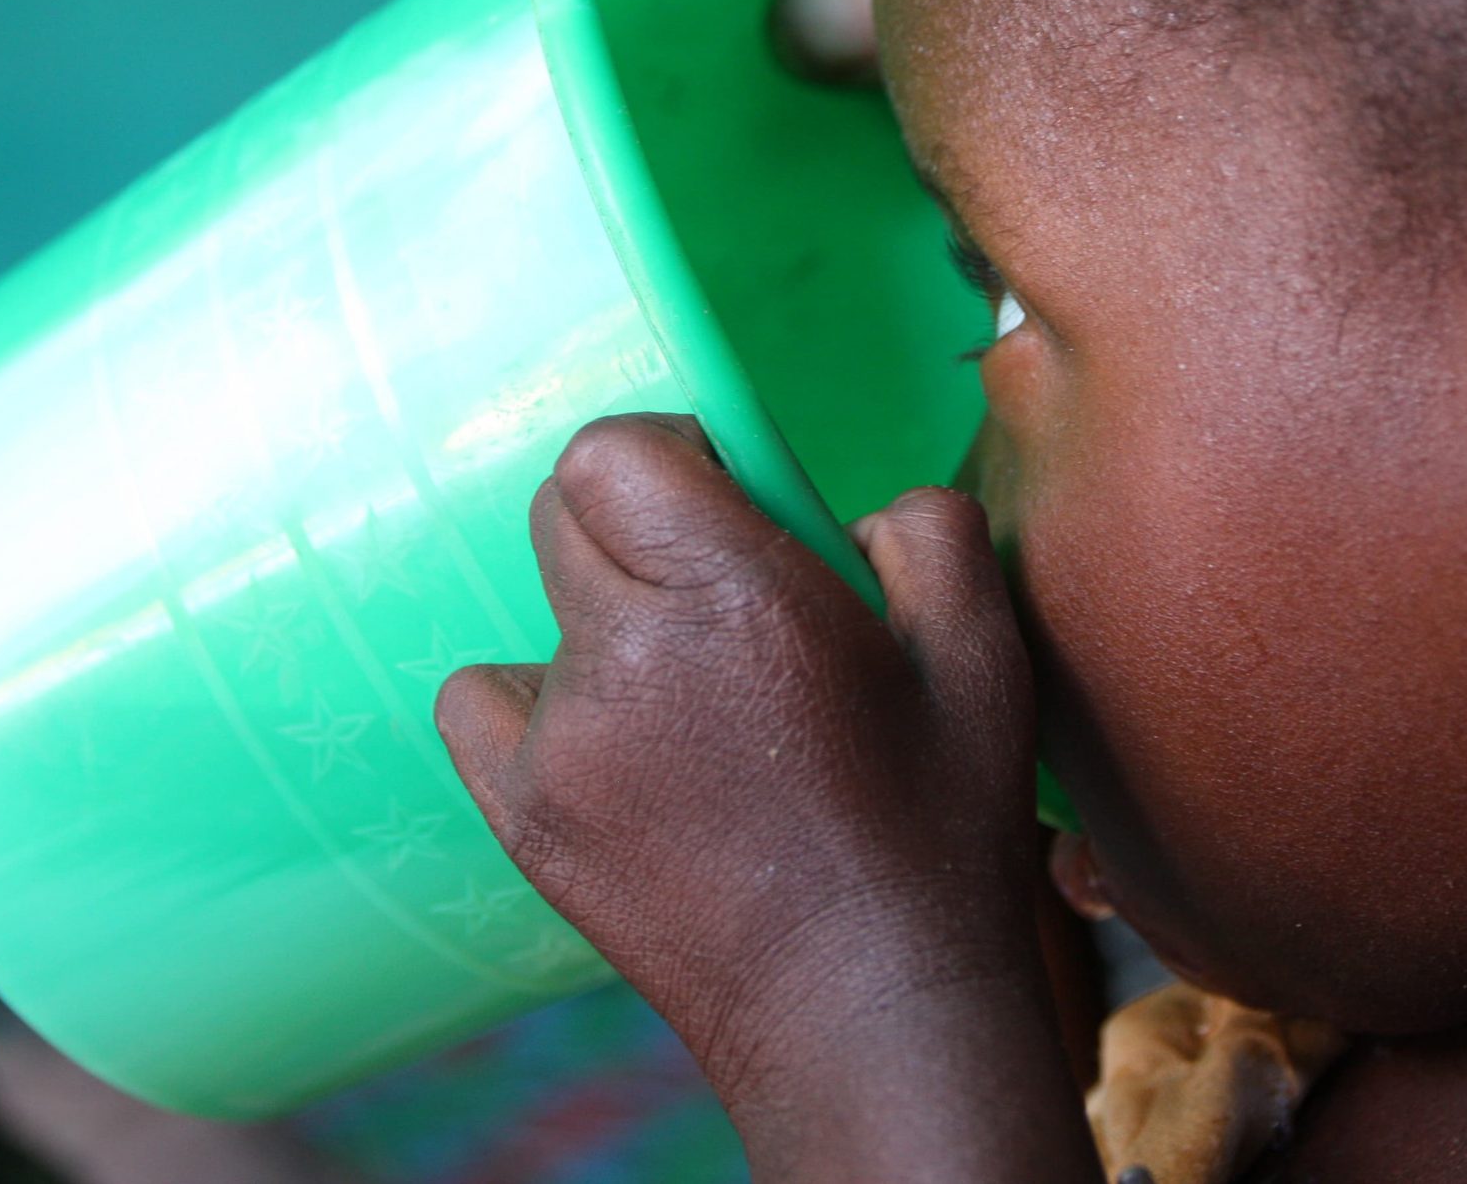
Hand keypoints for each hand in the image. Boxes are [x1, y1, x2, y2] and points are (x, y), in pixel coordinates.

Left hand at [437, 416, 1098, 1183]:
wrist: (869, 1016)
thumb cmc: (937, 835)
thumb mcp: (985, 656)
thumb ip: (925, 528)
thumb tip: (845, 509)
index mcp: (739, 598)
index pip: (608, 450)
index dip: (665, 452)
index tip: (719, 494)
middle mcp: (628, 659)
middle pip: (563, 512)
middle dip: (634, 524)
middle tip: (713, 591)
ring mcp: (560, 746)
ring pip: (539, 613)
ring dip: (601, 621)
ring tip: (687, 698)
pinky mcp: (524, 817)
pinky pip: (480, 705)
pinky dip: (535, 704)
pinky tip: (620, 746)